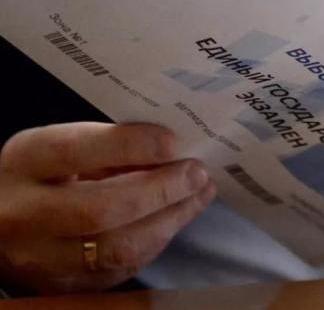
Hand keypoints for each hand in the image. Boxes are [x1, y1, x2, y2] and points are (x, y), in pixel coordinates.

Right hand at [0, 123, 215, 294]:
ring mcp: (39, 258)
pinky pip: (120, 269)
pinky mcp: (61, 286)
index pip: (75, 152)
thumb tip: (173, 149)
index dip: (130, 146)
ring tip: (199, 193)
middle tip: (197, 173)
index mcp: (24, 162)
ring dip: (169, 219)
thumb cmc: (44, 174)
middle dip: (161, 190)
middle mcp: (24, 214)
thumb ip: (108, 145)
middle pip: (100, 209)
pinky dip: (156, 241)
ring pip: (116, 248)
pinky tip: (176, 218)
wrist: (1, 220)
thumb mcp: (61, 146)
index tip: (172, 141)